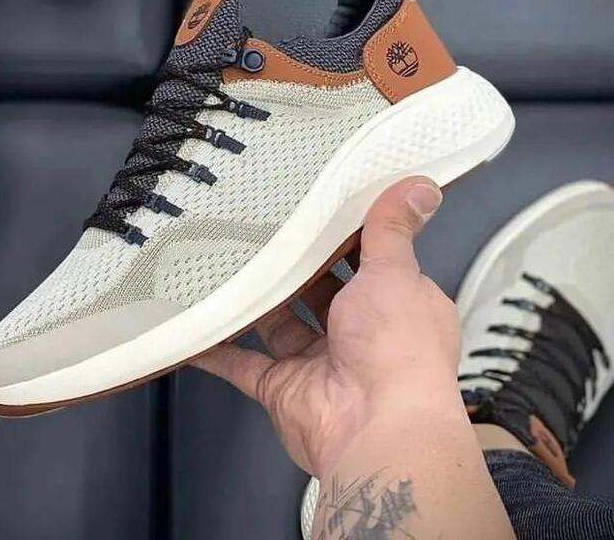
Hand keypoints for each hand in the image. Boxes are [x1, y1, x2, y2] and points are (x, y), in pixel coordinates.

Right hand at [193, 176, 462, 477]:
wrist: (375, 430)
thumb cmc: (398, 350)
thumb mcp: (395, 273)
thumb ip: (393, 230)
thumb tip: (419, 187)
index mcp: (396, 306)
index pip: (370, 262)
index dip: (345, 237)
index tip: (316, 209)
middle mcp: (360, 334)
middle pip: (319, 291)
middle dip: (294, 266)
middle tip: (263, 229)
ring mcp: (319, 362)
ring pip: (279, 323)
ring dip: (256, 300)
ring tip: (225, 263)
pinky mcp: (284, 387)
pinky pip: (243, 364)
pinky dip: (218, 349)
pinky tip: (197, 328)